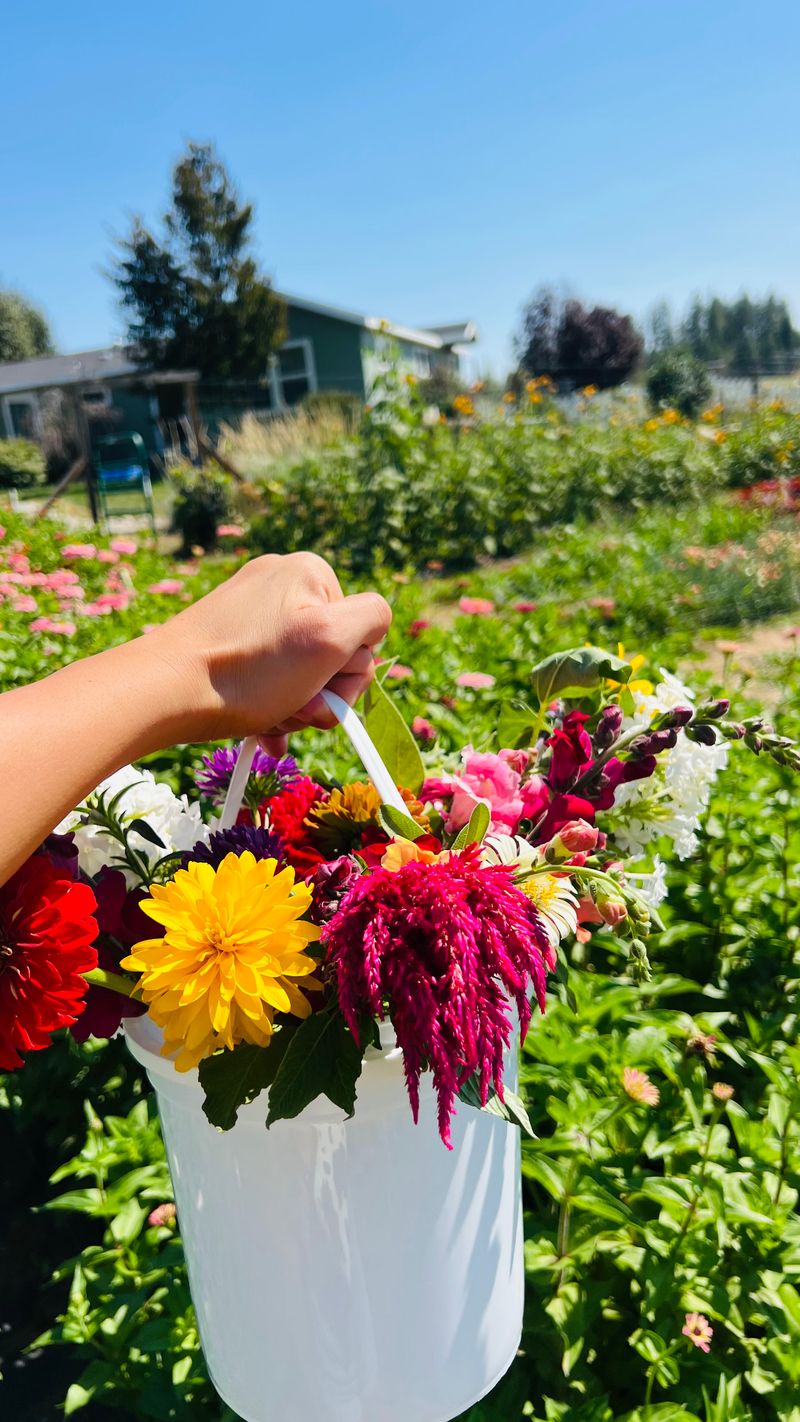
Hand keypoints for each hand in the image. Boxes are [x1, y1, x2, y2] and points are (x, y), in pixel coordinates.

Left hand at [150, 552, 391, 744]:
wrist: (163, 692)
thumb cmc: (249, 671)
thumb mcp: (328, 638)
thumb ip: (372, 617)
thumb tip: (373, 625)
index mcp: (311, 572)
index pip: (366, 632)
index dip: (347, 674)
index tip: (317, 692)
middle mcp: (281, 581)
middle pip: (332, 653)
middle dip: (318, 694)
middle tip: (290, 710)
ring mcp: (251, 609)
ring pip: (301, 671)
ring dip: (293, 705)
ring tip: (266, 717)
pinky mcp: (226, 636)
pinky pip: (269, 675)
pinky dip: (270, 704)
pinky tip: (258, 726)